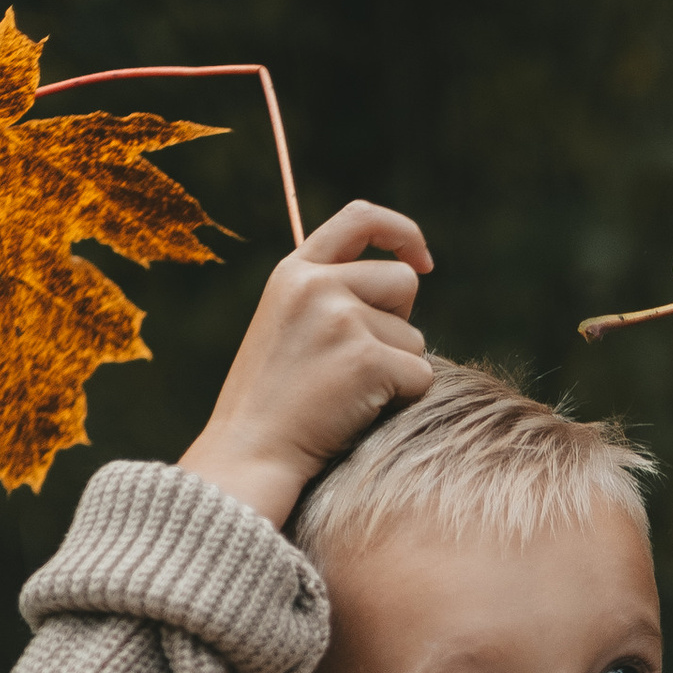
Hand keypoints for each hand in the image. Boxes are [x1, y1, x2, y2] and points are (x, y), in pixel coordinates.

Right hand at [178, 200, 434, 527]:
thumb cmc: (273, 403)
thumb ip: (330, 295)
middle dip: (399, 323)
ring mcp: (341, 319)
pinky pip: (420, 376)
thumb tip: (405, 278)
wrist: (251, 454)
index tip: (422, 260)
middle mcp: (316, 285)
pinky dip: (403, 399)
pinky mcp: (366, 359)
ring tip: (348, 392)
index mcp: (294, 272)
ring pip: (414, 337)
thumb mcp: (287, 326)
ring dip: (398, 368)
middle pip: (402, 281)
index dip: (401, 232)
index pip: (360, 219)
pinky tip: (359, 412)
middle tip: (359, 362)